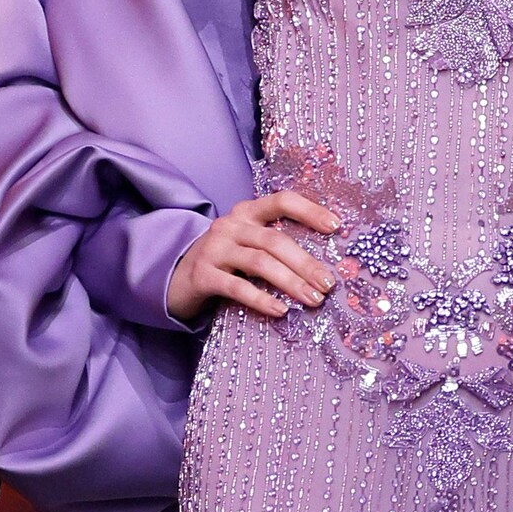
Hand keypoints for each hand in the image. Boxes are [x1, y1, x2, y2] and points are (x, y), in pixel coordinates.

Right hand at [165, 188, 340, 321]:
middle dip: (305, 263)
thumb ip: (275, 243)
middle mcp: (230, 225)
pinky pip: (237, 287)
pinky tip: (281, 310)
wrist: (177, 276)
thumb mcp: (247, 243)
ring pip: (259, 263)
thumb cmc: (225, 260)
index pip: (281, 201)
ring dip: (291, 282)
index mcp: (246, 212)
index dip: (309, 210)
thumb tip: (322, 266)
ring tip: (313, 299)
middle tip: (328, 284)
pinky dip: (261, 299)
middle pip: (274, 240)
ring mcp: (215, 249)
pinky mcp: (203, 275)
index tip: (335, 227)